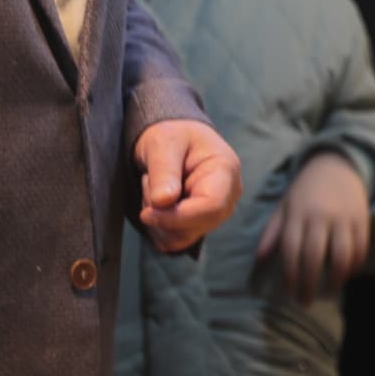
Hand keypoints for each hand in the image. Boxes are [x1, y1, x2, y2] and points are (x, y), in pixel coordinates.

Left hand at [136, 119, 241, 252]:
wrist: (173, 139)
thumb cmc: (172, 135)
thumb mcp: (163, 143)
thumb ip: (163, 171)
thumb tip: (163, 202)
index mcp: (225, 171)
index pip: (211, 207)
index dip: (177, 216)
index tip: (146, 213)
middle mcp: (228, 196)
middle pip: (198, 226)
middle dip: (164, 215)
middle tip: (148, 184)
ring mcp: (215, 212)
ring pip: (184, 237)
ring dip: (159, 220)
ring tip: (154, 189)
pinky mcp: (200, 223)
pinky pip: (176, 240)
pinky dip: (159, 228)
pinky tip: (157, 203)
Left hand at [257, 151, 372, 305]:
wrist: (338, 165)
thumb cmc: (306, 192)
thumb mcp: (285, 206)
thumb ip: (273, 231)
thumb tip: (259, 258)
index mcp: (299, 214)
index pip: (291, 250)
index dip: (289, 276)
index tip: (287, 293)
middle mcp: (321, 216)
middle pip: (315, 256)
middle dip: (309, 284)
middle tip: (305, 302)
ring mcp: (344, 218)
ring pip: (342, 256)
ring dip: (335, 279)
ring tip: (328, 292)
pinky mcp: (362, 220)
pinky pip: (361, 249)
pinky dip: (355, 266)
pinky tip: (346, 275)